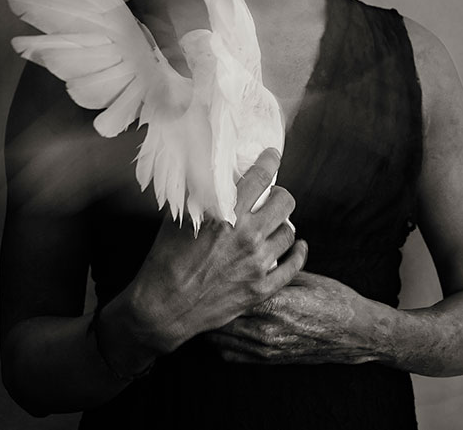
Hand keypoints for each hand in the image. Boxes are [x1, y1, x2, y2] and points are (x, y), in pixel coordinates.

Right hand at [127, 148, 307, 354]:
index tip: (272, 156)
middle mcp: (247, 236)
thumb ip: (200, 194)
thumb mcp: (179, 217)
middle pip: (284, 203)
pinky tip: (299, 247)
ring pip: (289, 233)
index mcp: (227, 214)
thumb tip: (211, 174)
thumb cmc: (165, 258)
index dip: (270, 161)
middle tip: (273, 196)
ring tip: (276, 223)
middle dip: (280, 195)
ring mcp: (257, 264)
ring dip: (284, 224)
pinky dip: (299, 254)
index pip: (260, 177)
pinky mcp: (260, 288)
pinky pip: (293, 268)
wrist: (163, 306)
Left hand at [204, 271, 378, 364]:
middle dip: (209, 302)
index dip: (215, 281)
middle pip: (221, 317)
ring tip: (205, 305)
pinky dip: (222, 342)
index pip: (232, 292)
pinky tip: (222, 327)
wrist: (355, 332)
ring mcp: (267, 347)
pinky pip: (231, 354)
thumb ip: (274, 271)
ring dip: (212, 322)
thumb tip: (251, 255)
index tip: (206, 269)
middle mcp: (267, 328)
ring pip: (221, 337)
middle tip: (197, 286)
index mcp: (275, 302)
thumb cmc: (333, 299)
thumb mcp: (303, 276)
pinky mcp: (269, 360)